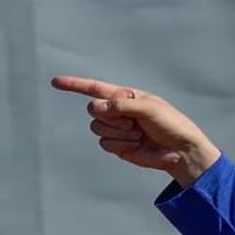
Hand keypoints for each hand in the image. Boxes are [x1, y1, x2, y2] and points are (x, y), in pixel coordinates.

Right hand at [51, 75, 221, 185]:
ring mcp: (116, 129)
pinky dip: (120, 145)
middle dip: (110, 116)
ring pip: (97, 128)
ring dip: (118, 132)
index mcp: (125, 95)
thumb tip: (95, 107)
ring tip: (138, 134)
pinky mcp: (118, 146)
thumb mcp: (149, 108)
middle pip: (93, 110)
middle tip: (132, 121)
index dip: (74, 85)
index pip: (94, 88)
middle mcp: (117, 111)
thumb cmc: (170, 124)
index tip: (55, 82)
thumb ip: (121, 105)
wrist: (179, 151)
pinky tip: (135, 145)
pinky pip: (105, 144)